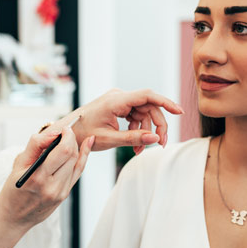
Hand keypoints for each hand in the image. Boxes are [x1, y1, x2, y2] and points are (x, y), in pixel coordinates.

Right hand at [0, 125, 92, 229]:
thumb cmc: (13, 189)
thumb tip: (53, 132)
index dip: (66, 135)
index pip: (62, 151)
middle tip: (66, 131)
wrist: (14, 216)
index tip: (63, 128)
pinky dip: (83, 157)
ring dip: (75, 147)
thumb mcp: (19, 164)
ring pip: (75, 163)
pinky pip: (77, 172)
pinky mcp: (64, 195)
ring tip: (68, 138)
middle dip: (71, 139)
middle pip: (71, 155)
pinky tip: (87, 144)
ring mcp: (60, 192)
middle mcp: (52, 186)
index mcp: (38, 177)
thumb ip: (36, 145)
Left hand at [54, 89, 182, 154]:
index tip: (179, 111)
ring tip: (140, 151)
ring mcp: (118, 101)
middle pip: (149, 107)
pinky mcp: (117, 107)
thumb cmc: (84, 134)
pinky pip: (135, 116)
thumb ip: (133, 139)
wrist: (67, 133)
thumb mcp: (109, 139)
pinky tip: (135, 145)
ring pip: (143, 114)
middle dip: (157, 126)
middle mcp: (118, 97)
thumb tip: (155, 139)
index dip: (166, 102)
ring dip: (146, 132)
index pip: (147, 96)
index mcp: (116, 100)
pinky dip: (137, 130)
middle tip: (160, 144)